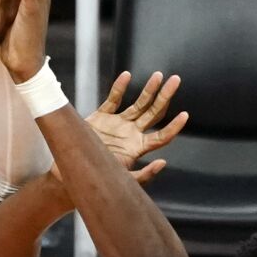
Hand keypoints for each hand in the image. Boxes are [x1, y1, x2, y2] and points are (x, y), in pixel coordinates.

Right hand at [78, 71, 188, 185]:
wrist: (71, 172)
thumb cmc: (97, 179)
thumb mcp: (123, 181)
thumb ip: (144, 176)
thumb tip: (163, 162)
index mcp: (138, 148)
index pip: (162, 136)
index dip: (174, 126)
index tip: (185, 115)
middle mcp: (131, 134)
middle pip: (154, 113)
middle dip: (165, 96)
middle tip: (176, 80)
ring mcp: (117, 124)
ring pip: (138, 104)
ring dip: (149, 90)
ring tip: (158, 75)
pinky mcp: (101, 117)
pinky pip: (113, 100)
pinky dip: (119, 88)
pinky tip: (127, 75)